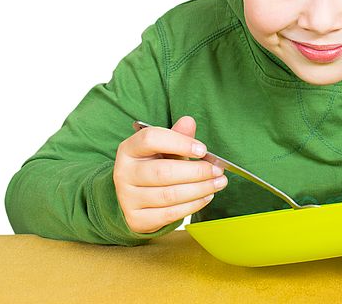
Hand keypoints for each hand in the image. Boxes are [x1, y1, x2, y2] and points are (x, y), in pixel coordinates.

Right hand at [113, 116, 227, 233]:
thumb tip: (189, 122)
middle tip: (218, 170)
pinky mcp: (136, 219)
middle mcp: (123, 173)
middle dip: (196, 171)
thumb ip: (178, 135)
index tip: (203, 150)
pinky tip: (206, 196)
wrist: (135, 197)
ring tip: (218, 183)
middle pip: (163, 172)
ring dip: (199, 189)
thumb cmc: (155, 166)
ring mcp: (127, 198)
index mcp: (129, 149)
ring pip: (168, 195)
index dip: (179, 143)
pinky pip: (169, 214)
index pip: (150, 139)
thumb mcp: (165, 148)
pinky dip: (192, 205)